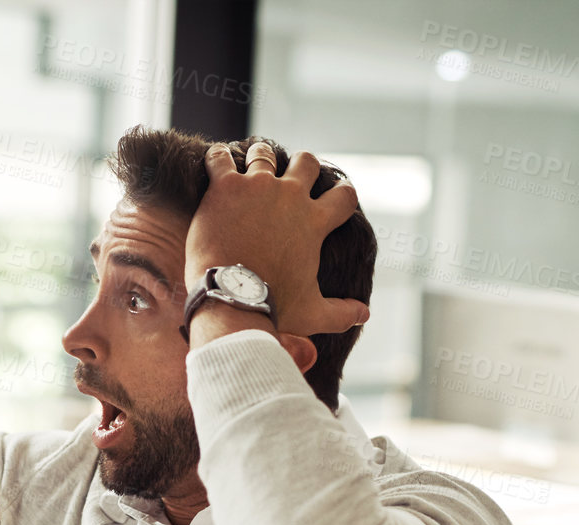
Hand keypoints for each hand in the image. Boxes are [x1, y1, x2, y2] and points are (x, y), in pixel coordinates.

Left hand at [185, 142, 369, 338]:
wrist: (230, 300)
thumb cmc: (272, 307)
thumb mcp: (313, 313)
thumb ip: (341, 313)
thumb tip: (364, 316)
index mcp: (315, 222)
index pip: (344, 195)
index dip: (339, 194)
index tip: (329, 197)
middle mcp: (291, 196)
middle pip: (306, 161)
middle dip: (299, 166)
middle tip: (286, 178)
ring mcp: (258, 187)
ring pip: (264, 154)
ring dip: (259, 159)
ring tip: (248, 169)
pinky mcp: (226, 187)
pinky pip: (219, 159)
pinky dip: (216, 159)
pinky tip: (214, 164)